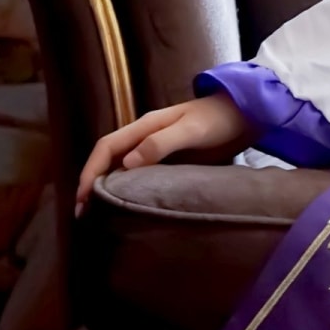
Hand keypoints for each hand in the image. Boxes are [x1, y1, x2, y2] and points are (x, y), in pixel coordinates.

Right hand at [74, 94, 254, 215]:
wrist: (246, 114)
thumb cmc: (218, 119)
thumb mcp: (191, 130)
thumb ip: (161, 142)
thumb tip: (127, 162)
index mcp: (145, 126)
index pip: (106, 147)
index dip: (90, 171)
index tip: (82, 198)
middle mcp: (144, 136)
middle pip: (108, 159)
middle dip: (91, 183)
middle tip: (83, 214)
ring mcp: (156, 148)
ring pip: (121, 167)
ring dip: (107, 188)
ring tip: (98, 214)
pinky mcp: (169, 159)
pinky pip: (141, 174)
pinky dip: (128, 189)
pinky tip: (128, 205)